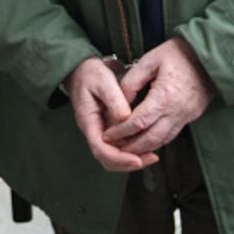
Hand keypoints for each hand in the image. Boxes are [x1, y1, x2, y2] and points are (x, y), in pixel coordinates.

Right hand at [66, 57, 157, 172]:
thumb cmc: (90, 74)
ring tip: (152, 155)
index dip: (119, 158)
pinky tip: (147, 144)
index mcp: (88, 121)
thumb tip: (125, 118)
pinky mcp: (108, 128)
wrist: (81, 70)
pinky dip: (132, 149)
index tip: (137, 159)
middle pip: (108, 158)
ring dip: (132, 158)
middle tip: (150, 159)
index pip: (100, 149)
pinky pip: (119, 145)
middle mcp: (94, 130)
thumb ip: (114, 99)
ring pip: (114, 155)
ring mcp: (101, 131)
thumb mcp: (103, 81)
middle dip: (128, 163)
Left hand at [103, 37, 214, 155]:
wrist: (208, 54)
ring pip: (162, 141)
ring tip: (126, 149)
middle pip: (150, 138)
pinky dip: (157, 141)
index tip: (108, 134)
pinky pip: (172, 134)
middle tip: (113, 148)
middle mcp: (177, 111)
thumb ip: (131, 82)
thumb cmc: (177, 53)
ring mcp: (186, 115)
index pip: (138, 122)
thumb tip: (119, 103)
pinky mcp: (191, 116)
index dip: (121, 131)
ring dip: (144, 148)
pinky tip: (145, 141)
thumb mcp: (149, 60)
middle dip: (130, 147)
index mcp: (165, 96)